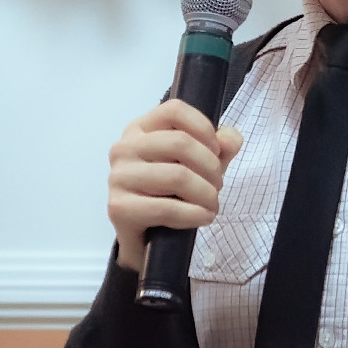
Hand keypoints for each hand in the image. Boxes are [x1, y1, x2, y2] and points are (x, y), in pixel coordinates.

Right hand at [107, 99, 243, 271]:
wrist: (146, 237)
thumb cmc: (172, 192)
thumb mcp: (201, 164)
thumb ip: (221, 146)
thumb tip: (230, 139)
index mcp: (140, 128)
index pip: (175, 110)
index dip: (204, 128)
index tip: (217, 151)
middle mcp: (124, 148)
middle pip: (180, 143)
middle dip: (211, 167)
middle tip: (218, 185)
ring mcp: (118, 177)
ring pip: (177, 176)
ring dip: (206, 194)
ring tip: (212, 204)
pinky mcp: (119, 208)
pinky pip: (166, 208)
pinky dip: (194, 214)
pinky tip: (203, 217)